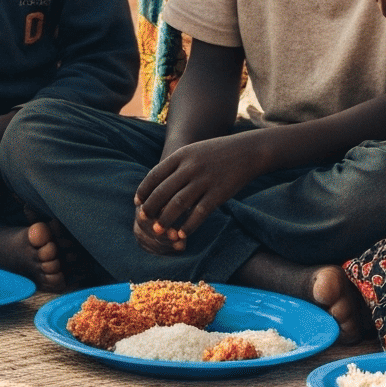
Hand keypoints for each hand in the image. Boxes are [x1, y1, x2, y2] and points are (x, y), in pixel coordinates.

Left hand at [134, 131, 267, 241]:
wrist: (248, 151)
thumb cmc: (217, 153)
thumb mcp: (194, 152)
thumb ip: (177, 166)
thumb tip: (158, 185)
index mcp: (182, 155)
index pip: (154, 175)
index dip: (143, 190)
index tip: (137, 202)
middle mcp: (190, 167)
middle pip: (163, 191)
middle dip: (150, 208)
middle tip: (144, 219)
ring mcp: (205, 180)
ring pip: (178, 204)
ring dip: (165, 220)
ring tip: (159, 231)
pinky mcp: (218, 193)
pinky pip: (199, 213)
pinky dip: (188, 226)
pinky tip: (182, 235)